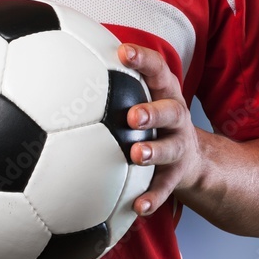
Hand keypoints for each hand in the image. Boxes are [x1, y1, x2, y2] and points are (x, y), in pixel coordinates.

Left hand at [118, 43, 203, 216]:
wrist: (194, 159)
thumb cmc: (153, 120)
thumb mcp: (142, 94)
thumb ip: (112, 79)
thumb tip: (64, 59)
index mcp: (164, 93)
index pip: (158, 70)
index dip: (143, 60)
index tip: (123, 52)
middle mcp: (175, 118)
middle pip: (171, 111)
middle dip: (153, 112)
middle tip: (133, 116)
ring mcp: (178, 147)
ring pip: (170, 149)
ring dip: (155, 152)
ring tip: (137, 156)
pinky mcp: (177, 175)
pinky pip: (164, 189)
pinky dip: (153, 198)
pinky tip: (137, 207)